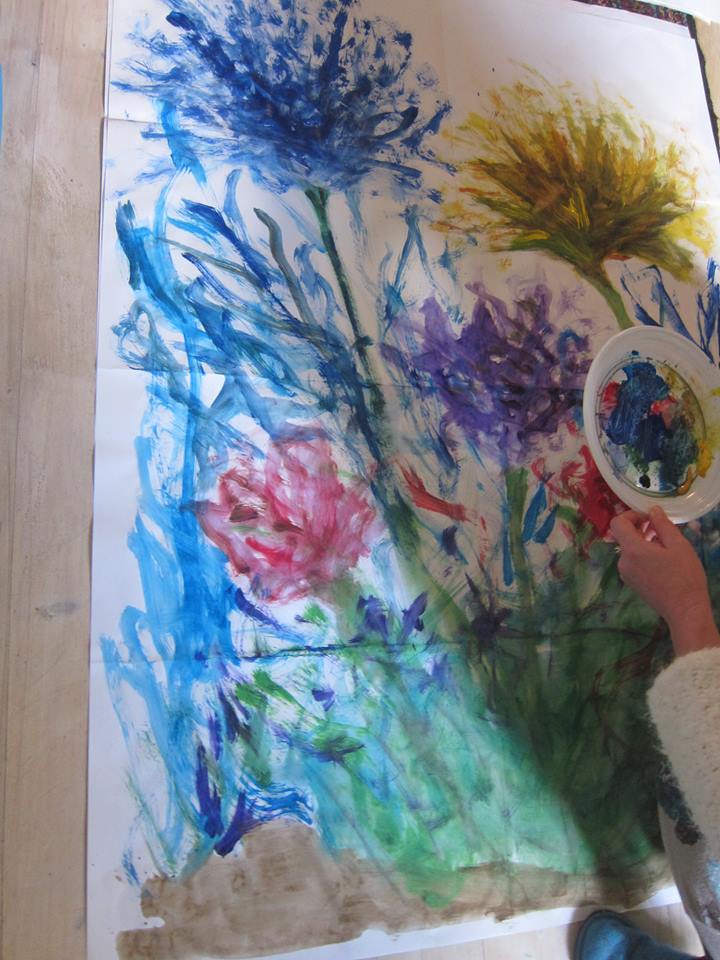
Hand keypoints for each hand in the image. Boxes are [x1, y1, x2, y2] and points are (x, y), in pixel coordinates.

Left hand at [609, 506, 719, 656]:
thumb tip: (652, 510)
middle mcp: (623, 561)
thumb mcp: (678, 545)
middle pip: (624, 536)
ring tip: (665, 546)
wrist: (685, 610)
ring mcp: (625, 574)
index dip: (631, 515)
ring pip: (629, 549)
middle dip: (640, 528)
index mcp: (632, 550)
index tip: (649, 518)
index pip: (618, 523)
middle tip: (661, 529)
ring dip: (643, 541)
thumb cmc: (684, 576)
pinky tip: (662, 560)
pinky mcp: (631, 583)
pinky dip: (643, 555)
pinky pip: (632, 561)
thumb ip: (662, 525)